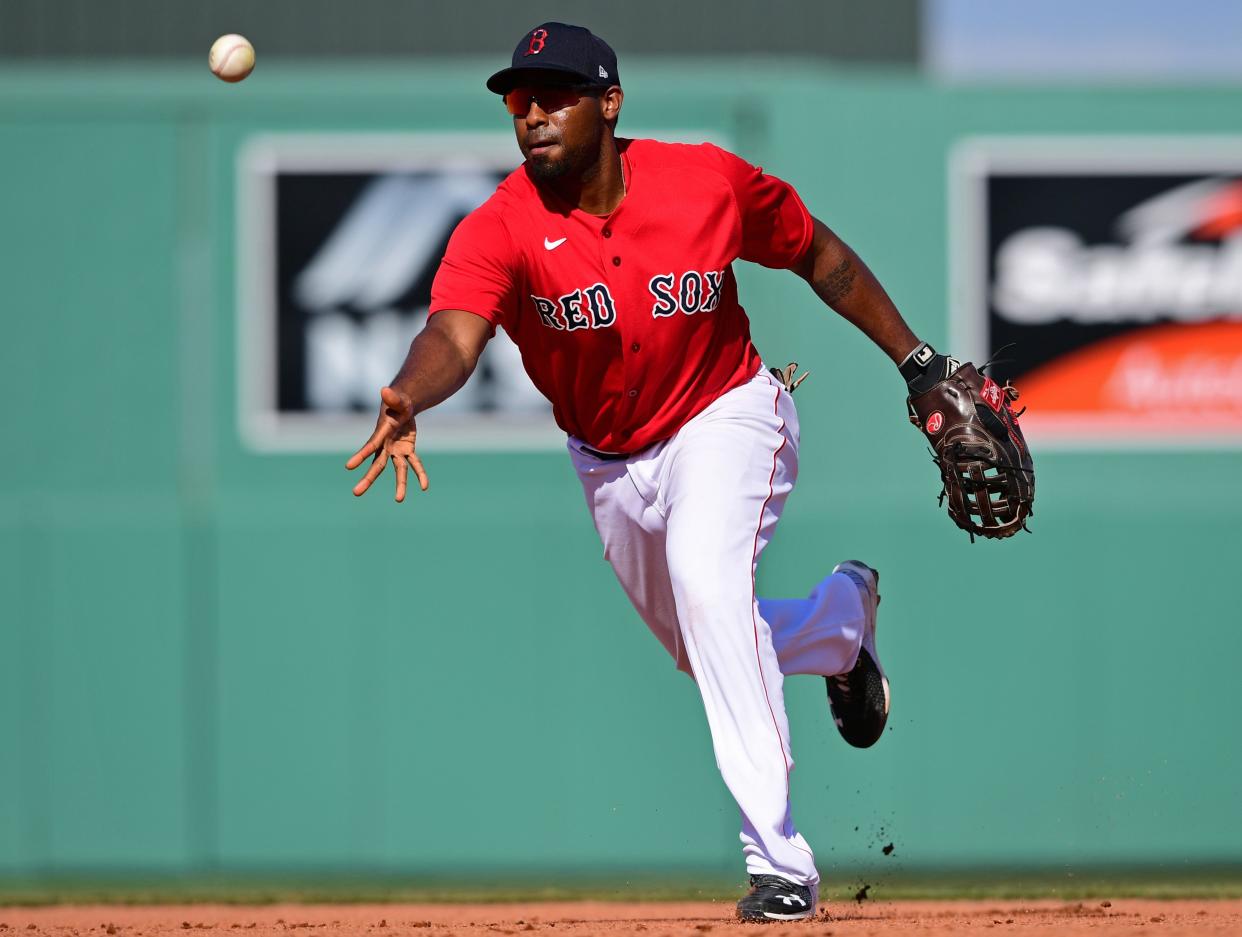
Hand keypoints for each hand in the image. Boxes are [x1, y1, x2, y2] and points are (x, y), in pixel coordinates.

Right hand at [345, 386, 429, 501]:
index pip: (370, 446)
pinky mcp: (407, 451)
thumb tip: (384, 390)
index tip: (349, 466)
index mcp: (381, 432)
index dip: (360, 456)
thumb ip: (393, 398)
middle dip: (368, 479)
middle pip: (377, 464)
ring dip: (400, 485)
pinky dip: (420, 474)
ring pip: (397, 470)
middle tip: (356, 493)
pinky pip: (415, 464)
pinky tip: (425, 486)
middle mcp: (386, 445)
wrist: (403, 407)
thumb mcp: (398, 399)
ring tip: (399, 500)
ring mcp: (396, 450)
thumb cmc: (398, 402)